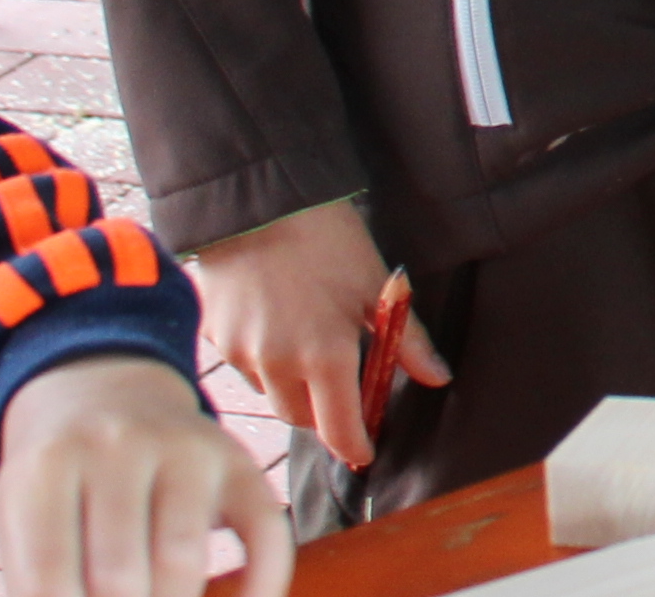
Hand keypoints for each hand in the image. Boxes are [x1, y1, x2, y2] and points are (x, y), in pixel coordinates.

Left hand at [0, 352, 291, 596]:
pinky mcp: (240, 462)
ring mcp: (186, 448)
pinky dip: (260, 584)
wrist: (106, 397)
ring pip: (182, 559)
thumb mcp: (23, 518)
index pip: (47, 576)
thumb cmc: (60, 486)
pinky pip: (264, 532)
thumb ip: (36, 583)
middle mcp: (118, 446)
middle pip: (116, 575)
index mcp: (48, 467)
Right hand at [187, 199, 437, 477]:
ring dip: (293, 389)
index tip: (366, 451)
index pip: (339, 431)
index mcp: (324, 357)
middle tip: (344, 394)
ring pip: (271, 395)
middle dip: (325, 416)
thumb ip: (407, 341)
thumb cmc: (328, 240)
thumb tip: (438, 378)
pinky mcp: (216, 338)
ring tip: (311, 349)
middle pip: (302, 419)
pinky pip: (245, 369)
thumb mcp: (379, 287)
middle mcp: (277, 365)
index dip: (355, 447)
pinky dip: (265, 363)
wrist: (263, 203)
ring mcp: (241, 354)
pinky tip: (278, 329)